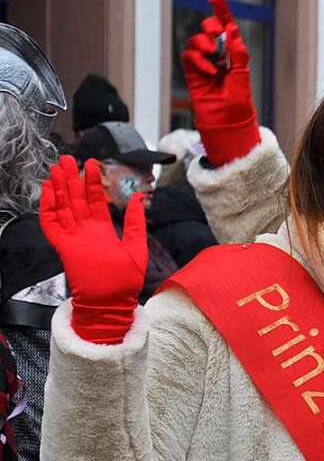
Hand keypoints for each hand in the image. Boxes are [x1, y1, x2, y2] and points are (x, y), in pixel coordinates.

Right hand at [39, 155, 146, 343]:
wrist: (112, 302)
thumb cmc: (126, 280)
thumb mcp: (137, 247)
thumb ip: (135, 222)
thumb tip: (139, 197)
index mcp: (103, 231)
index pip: (95, 201)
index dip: (93, 183)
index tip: (92, 164)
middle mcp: (86, 232)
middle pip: (76, 200)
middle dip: (71, 179)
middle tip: (67, 158)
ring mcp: (73, 238)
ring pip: (62, 207)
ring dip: (58, 188)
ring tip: (56, 168)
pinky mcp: (62, 247)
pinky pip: (51, 224)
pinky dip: (47, 207)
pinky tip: (47, 191)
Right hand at [180, 0, 259, 165]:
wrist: (228, 125)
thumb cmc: (239, 106)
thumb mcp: (242, 77)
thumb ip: (238, 55)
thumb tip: (232, 32)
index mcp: (233, 57)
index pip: (226, 31)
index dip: (222, 14)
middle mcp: (218, 59)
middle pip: (209, 31)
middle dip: (211, 26)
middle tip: (216, 32)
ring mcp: (204, 66)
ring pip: (196, 42)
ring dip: (203, 43)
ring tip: (213, 54)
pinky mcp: (193, 75)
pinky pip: (189, 57)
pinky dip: (198, 60)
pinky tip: (209, 71)